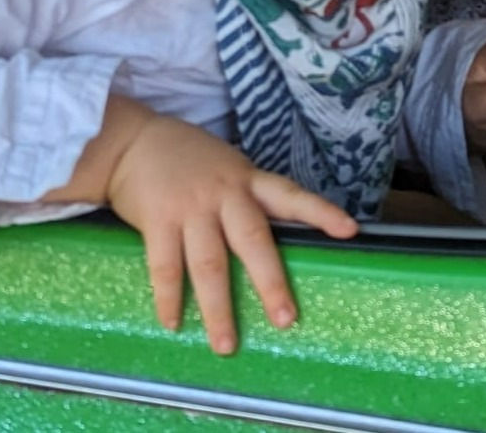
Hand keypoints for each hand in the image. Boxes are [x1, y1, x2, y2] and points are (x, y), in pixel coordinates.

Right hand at [105, 115, 356, 353]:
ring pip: (209, 264)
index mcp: (247, 180)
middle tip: (286, 319)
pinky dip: (170, 298)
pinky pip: (166, 266)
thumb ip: (249, 199)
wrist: (135, 140)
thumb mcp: (228, 168)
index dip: (321, 212)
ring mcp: (191, 207)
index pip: (291, 195)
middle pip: (253, 240)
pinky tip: (174, 323)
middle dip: (270, 282)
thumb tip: (275, 242)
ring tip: (226, 344)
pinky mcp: (158, 219)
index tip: (349, 230)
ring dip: (217, 308)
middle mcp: (224, 194)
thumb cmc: (189, 159)